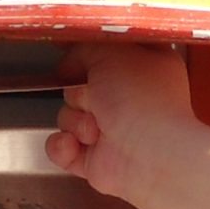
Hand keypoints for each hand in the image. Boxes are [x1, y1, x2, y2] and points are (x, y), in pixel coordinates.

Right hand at [46, 47, 209, 208]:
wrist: (147, 153)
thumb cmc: (142, 101)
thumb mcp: (111, 52)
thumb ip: (86, 48)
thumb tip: (72, 59)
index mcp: (144, 70)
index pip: (108, 57)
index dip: (88, 57)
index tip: (76, 59)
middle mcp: (130, 101)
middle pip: (80, 88)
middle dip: (79, 95)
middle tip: (96, 100)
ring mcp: (114, 132)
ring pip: (68, 118)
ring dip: (75, 123)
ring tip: (96, 130)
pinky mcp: (97, 160)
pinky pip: (61, 147)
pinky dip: (63, 147)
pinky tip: (75, 145)